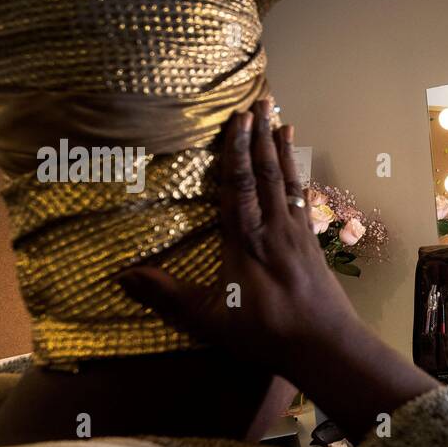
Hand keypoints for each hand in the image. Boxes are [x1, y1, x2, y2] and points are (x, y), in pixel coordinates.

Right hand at [119, 100, 436, 439]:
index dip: (236, 150)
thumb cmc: (265, 333)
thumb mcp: (210, 319)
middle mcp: (274, 228)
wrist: (325, 346)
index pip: (237, 185)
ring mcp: (297, 235)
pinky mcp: (313, 247)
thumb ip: (168, 296)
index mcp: (246, 240)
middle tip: (264, 100)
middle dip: (262, 136)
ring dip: (284, 151)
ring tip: (282, 120)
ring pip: (288, 183)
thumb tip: (122, 275)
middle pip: (266, 173)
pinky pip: (303, 203)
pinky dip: (300, 180)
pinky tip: (300, 170)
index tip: (237, 117)